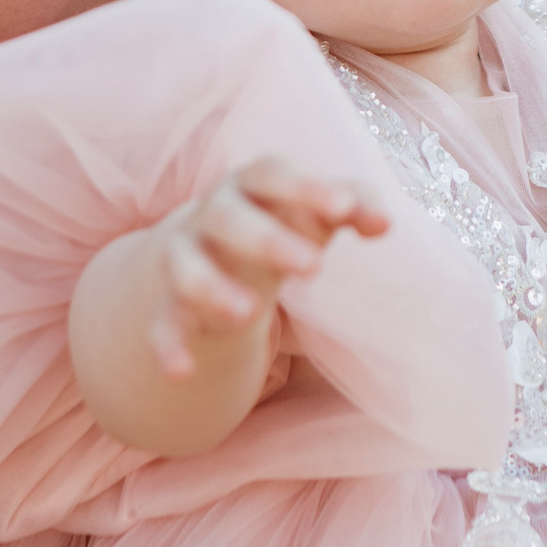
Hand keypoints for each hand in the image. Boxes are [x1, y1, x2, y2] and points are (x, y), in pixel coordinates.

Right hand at [148, 158, 387, 378]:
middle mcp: (211, 215)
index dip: (306, 187)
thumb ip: (354, 205)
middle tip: (314, 268)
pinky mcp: (170, 304)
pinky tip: (181, 372)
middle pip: (227, 217)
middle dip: (266, 239)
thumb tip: (384, 224)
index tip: (344, 208)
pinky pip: (162, 323)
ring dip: (211, 287)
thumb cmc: (279, 220)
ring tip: (249, 315)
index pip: (272, 174)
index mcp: (251, 185)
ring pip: (185, 267)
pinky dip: (168, 346)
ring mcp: (185, 258)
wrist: (209, 249)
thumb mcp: (314, 210)